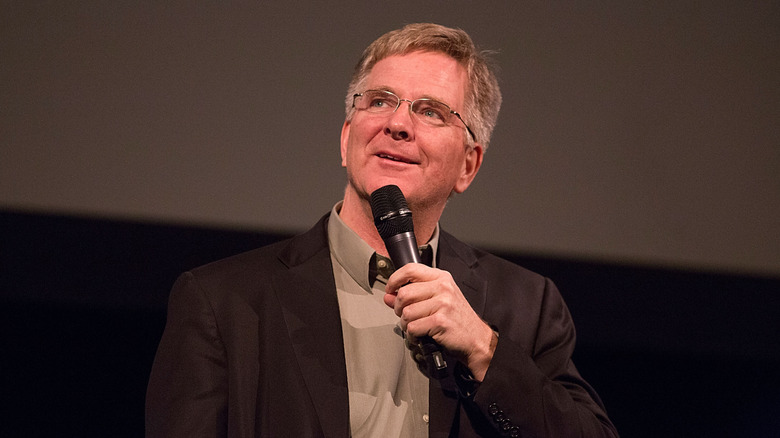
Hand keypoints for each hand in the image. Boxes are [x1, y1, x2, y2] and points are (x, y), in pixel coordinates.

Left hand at [384, 263, 495, 379]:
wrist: (477, 338)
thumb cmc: (457, 318)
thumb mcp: (437, 300)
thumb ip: (412, 295)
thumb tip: (388, 296)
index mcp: (441, 278)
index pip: (410, 269)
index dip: (394, 279)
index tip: (390, 289)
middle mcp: (443, 287)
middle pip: (404, 293)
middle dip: (398, 308)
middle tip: (404, 315)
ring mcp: (443, 304)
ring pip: (406, 312)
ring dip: (406, 324)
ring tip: (415, 326)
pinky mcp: (440, 321)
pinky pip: (412, 327)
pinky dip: (412, 335)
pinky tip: (420, 335)